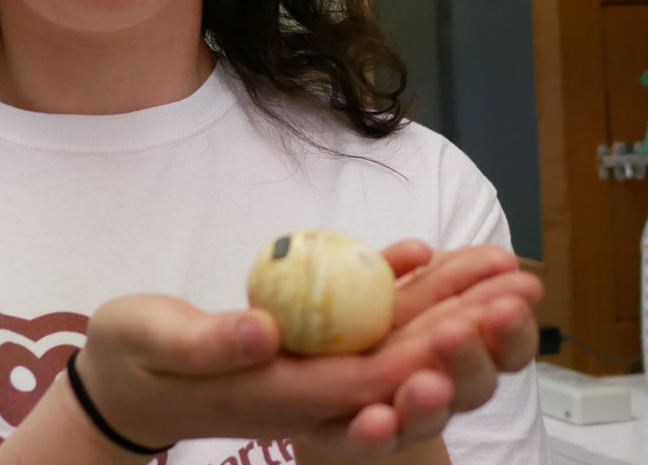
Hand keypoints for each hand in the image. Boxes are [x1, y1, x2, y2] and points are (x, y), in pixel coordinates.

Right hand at [70, 244, 539, 451]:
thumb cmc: (131, 360)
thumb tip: (262, 333)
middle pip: (405, 359)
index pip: (373, 378)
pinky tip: (426, 253)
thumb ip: (206, 343)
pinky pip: (366, 321)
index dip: (432, 349)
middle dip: (470, 323)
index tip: (479, 315)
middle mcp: (309, 389)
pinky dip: (401, 288)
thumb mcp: (154, 343)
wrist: (124, 384)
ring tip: (502, 263)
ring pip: (396, 337)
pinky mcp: (306, 347)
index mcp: (278, 394)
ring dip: (453, 303)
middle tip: (523, 281)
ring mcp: (311, 369)